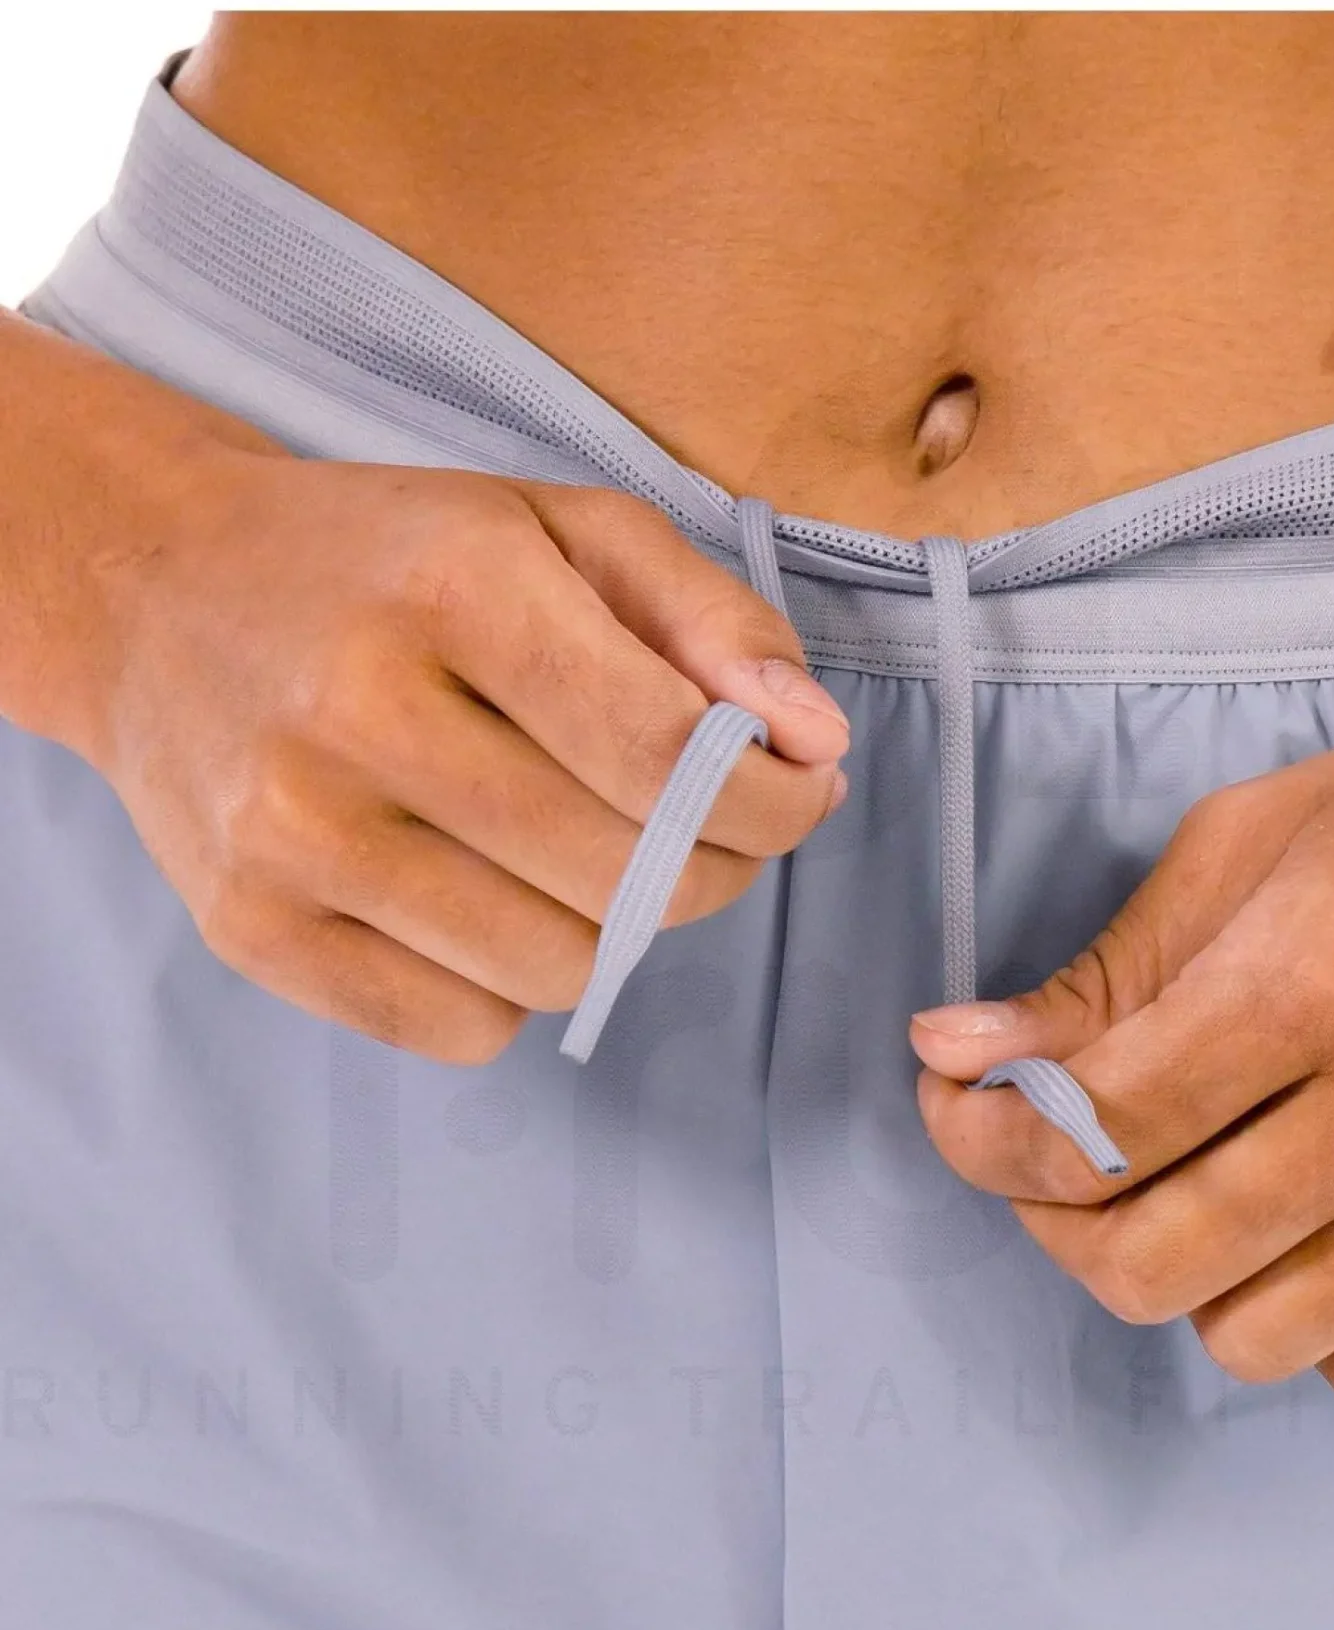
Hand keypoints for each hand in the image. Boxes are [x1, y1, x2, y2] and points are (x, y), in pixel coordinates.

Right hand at [89, 450, 847, 1059]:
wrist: (154, 594)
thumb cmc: (391, 564)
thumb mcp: (558, 530)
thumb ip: (708, 621)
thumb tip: (811, 745)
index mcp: (451, 586)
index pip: (668, 758)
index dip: (771, 803)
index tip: (797, 797)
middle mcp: (357, 712)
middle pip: (627, 878)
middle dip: (710, 869)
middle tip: (704, 833)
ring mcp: (291, 836)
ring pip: (558, 969)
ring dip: (612, 932)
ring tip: (582, 860)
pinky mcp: (251, 931)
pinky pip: (464, 1029)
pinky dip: (511, 987)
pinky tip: (485, 903)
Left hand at [911, 596, 1333, 1414]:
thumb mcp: (1261, 837)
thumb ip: (1105, 971)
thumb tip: (956, 1057)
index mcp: (1316, 976)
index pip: (1091, 1134)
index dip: (987, 1141)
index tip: (970, 1111)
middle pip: (1149, 1268)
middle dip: (1065, 1228)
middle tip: (1068, 1172)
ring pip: (1253, 1343)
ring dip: (1198, 1281)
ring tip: (1218, 1193)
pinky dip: (1325, 1333)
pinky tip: (1326, 1242)